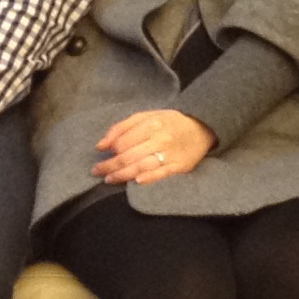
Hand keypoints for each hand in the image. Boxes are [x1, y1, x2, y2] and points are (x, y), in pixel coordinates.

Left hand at [94, 107, 215, 185]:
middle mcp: (160, 139)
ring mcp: (170, 153)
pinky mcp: (179, 166)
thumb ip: (122, 128)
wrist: (202, 128)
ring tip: (109, 179)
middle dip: (110, 165)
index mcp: (152, 124)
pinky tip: (136, 182)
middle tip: (96, 171)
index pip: (124, 140)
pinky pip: (161, 173)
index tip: (102, 154)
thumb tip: (101, 145)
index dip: (111, 149)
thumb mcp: (147, 116)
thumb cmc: (169, 123)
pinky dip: (148, 178)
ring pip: (142, 166)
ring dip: (123, 174)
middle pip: (129, 155)